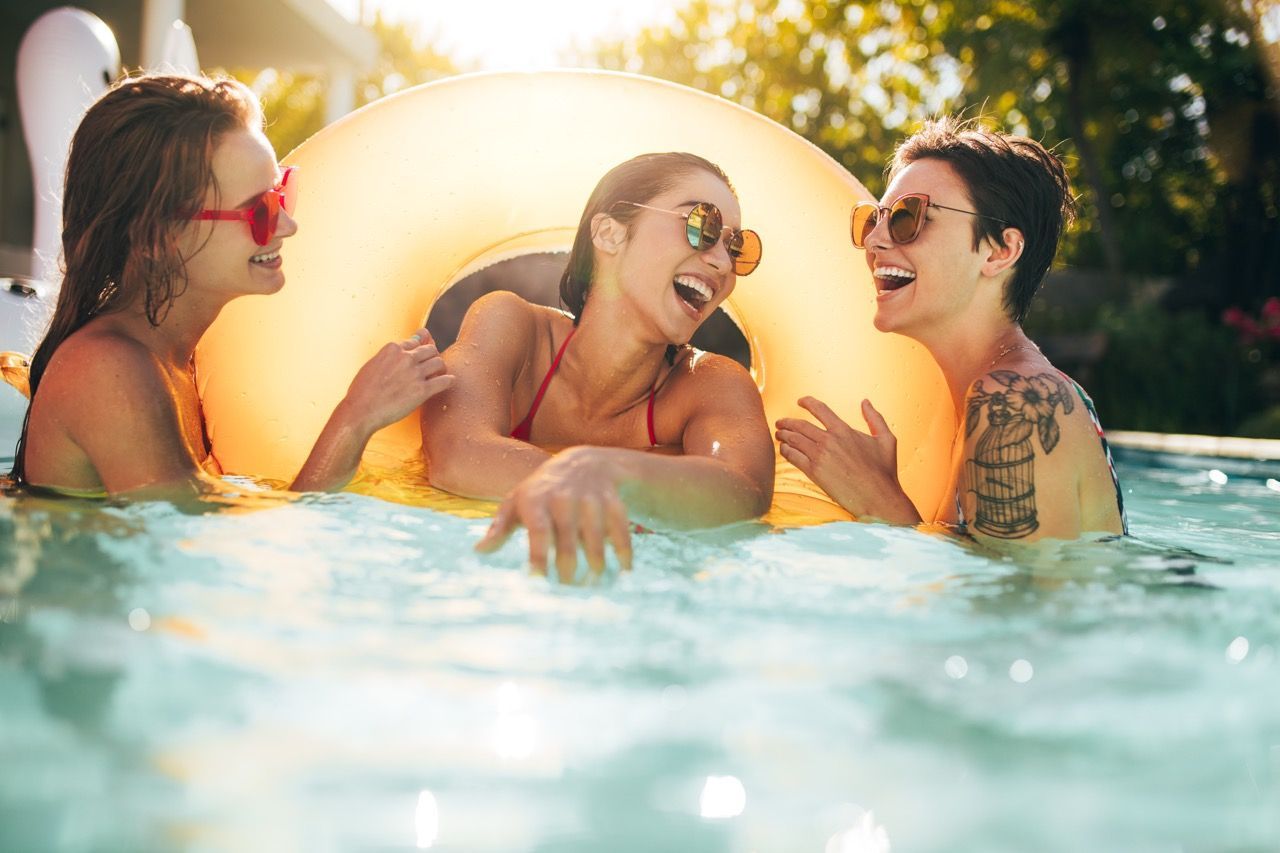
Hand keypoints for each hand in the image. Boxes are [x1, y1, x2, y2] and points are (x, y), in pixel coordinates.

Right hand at [343, 328, 453, 433]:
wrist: (360, 410)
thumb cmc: (362, 390)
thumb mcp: (372, 364)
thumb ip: (388, 356)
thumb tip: (398, 350)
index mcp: (392, 348)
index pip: (415, 341)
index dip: (420, 349)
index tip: (422, 355)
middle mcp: (406, 357)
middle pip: (430, 350)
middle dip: (432, 357)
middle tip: (431, 367)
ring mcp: (415, 373)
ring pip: (439, 362)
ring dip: (441, 369)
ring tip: (439, 375)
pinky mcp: (422, 391)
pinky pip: (445, 381)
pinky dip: (449, 381)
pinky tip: (448, 383)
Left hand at [475, 446, 633, 580]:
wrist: (583, 463)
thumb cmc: (541, 492)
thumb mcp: (517, 503)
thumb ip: (499, 528)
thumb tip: (478, 552)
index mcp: (536, 499)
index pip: (538, 532)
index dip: (539, 557)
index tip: (538, 581)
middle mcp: (563, 497)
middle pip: (568, 540)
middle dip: (568, 568)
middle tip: (567, 589)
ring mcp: (590, 498)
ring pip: (595, 537)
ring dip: (596, 563)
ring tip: (593, 582)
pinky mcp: (612, 501)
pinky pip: (620, 529)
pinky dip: (623, 551)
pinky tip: (623, 569)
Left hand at [775, 396, 919, 523]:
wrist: (878, 497)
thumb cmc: (884, 471)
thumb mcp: (886, 439)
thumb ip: (875, 418)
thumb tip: (866, 402)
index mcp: (844, 430)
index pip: (820, 409)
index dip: (807, 402)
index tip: (800, 401)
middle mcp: (829, 440)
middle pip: (800, 425)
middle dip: (788, 422)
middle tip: (780, 423)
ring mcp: (820, 456)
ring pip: (794, 439)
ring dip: (784, 435)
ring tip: (779, 434)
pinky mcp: (814, 472)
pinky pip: (793, 457)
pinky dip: (786, 451)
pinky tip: (784, 450)